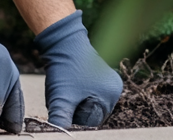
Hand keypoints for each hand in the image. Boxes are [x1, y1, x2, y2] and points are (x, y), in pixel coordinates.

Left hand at [35, 10, 121, 126]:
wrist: (63, 42)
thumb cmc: (64, 68)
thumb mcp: (61, 97)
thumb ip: (60, 119)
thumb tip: (58, 131)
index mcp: (110, 95)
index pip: (91, 121)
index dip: (73, 114)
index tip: (64, 101)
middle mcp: (114, 90)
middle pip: (92, 114)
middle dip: (75, 108)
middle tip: (65, 94)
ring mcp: (110, 83)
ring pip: (89, 105)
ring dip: (76, 101)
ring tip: (67, 87)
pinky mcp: (102, 77)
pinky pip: (90, 95)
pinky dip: (78, 93)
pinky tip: (71, 83)